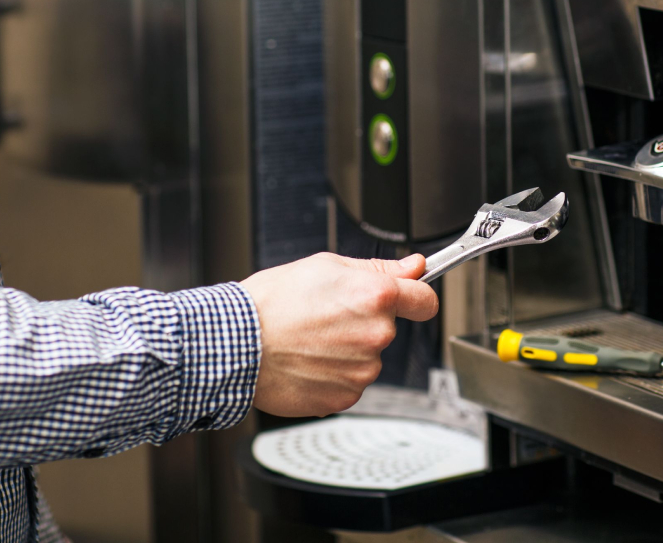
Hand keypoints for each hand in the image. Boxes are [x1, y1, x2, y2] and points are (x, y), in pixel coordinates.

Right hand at [241, 252, 436, 417]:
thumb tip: (413, 267)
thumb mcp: (325, 266)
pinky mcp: (346, 396)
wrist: (237, 344)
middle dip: (365, 321)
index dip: (417, 296)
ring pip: (368, 356)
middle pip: (388, 328)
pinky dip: (333, 373)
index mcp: (376, 297)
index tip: (411, 297)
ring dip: (348, 349)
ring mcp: (363, 370)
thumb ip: (378, 269)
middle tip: (327, 314)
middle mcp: (377, 335)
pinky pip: (350, 381)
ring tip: (310, 338)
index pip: (425, 300)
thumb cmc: (272, 303)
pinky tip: (308, 360)